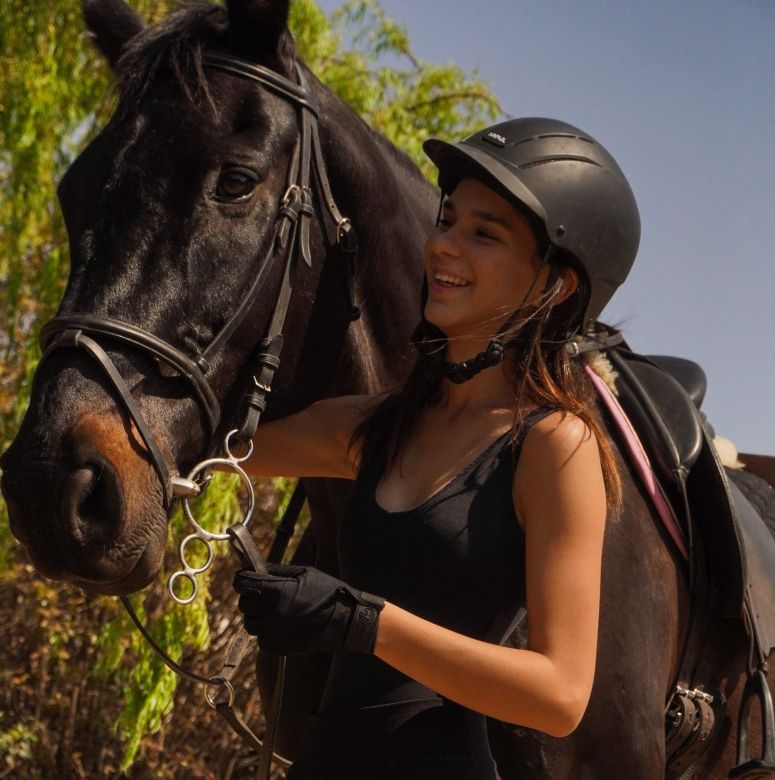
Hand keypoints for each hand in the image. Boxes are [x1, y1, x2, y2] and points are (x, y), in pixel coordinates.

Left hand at [233, 563, 383, 655]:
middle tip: (262, 592)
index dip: (241, 578)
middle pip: (244, 605)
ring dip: (257, 615)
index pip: (243, 584)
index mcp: (277, 592)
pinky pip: (261, 640)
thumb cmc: (327, 592)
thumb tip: (254, 566)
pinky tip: (280, 623)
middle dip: (250, 596)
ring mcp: (275, 633)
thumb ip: (276, 570)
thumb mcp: (303, 573)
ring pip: (250, 624)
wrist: (345, 621)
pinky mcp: (280, 648)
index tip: (243, 576)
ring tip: (272, 609)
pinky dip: (266, 631)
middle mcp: (272, 614)